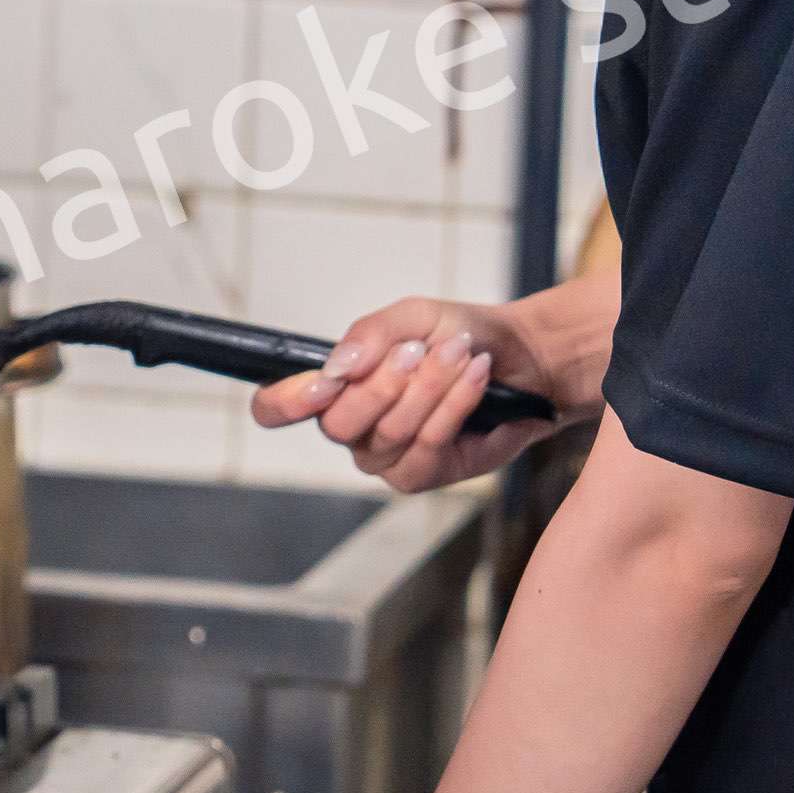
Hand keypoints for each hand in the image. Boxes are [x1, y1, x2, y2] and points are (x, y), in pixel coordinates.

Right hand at [248, 282, 608, 493]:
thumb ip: (370, 335)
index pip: (275, 407)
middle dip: (384, 383)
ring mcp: (383, 458)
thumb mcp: (412, 317)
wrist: (518, 357)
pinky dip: (454, 405)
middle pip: (338, 424)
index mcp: (331, 388)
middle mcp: (350, 430)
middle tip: (418, 349)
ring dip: (429, 387)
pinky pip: (428, 445)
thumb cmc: (456, 335)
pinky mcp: (423, 475)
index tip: (321, 383)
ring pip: (389, 432)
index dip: (285, 401)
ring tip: (460, 353)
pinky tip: (475, 378)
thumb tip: (337, 367)